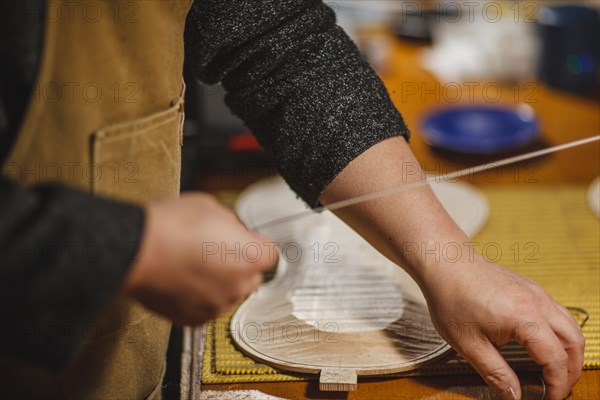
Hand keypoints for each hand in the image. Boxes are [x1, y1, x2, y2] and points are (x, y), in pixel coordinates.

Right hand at [120, 193, 276, 325]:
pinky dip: (199, 297)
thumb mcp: (212, 207)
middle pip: (252, 276)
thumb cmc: (171, 226)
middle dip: (239, 265)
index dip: (254, 244)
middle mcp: (240, 285)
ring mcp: (218, 305)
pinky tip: (183, 279)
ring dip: (219, 283)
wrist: (136, 251)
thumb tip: (233, 231)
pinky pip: (206, 307)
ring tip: (193, 265)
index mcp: (252, 256)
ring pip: (229, 294)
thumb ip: (232, 224)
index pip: (270, 253)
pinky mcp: (196, 318)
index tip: (243, 240)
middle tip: (214, 251)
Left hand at [421, 254, 584, 399]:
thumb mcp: (468, 343)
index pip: (556, 359)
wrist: (444, 262)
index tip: (549, 399)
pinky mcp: (530, 288)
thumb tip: (514, 396)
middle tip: (557, 389)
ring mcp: (536, 292)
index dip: (556, 385)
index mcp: (525, 317)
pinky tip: (543, 345)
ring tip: (555, 371)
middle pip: (574, 342)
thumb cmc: (451, 297)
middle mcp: (538, 302)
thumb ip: (494, 373)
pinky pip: (557, 313)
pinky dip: (560, 334)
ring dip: (569, 351)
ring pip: (570, 326)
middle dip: (571, 370)